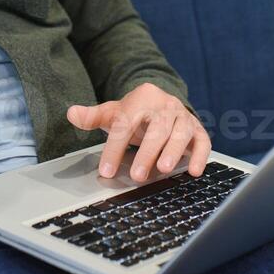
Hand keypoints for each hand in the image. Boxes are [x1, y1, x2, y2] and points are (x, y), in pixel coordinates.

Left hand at [66, 83, 211, 181]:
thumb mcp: (113, 113)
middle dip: (147, 152)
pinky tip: (194, 172)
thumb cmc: (135, 114)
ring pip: (181, 133)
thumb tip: (71, 113)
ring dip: (173, 152)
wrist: (162, 103)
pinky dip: (201, 156)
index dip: (115, 147)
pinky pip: (203, 142)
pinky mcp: (198, 130)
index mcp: (142, 98)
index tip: (106, 171)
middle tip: (137, 175)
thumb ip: (92, 116)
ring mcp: (183, 117)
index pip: (126, 123)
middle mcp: (165, 105)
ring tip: (163, 170)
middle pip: (157, 128)